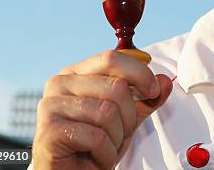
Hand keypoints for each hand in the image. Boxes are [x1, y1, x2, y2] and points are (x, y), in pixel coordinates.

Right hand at [32, 50, 173, 169]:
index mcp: (77, 73)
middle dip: (129, 115)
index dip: (139, 73)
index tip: (153, 90)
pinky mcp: (48, 132)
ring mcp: (50, 106)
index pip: (112, 58)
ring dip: (117, 136)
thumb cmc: (95, 144)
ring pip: (107, 112)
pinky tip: (95, 155)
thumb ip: (147, 98)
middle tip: (121, 131)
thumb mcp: (127, 116)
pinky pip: (96, 137)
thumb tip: (164, 81)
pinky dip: (105, 152)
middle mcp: (60, 84)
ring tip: (107, 145)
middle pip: (115, 86)